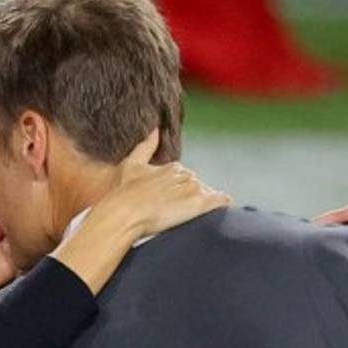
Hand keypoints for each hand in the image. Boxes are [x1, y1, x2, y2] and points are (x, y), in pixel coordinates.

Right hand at [90, 128, 229, 238]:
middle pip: (195, 185)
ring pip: (207, 193)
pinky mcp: (199, 203)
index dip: (178, 189)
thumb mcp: (130, 165)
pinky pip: (220, 201)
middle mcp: (185, 175)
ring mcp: (193, 188)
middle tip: (177, 210)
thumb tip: (155, 129)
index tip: (170, 200)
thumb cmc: (124, 192)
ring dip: (202, 203)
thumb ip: (145, 147)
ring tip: (191, 217)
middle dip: (189, 196)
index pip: (183, 177)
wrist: (125, 212)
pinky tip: (224, 209)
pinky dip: (223, 204)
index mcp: (172, 167)